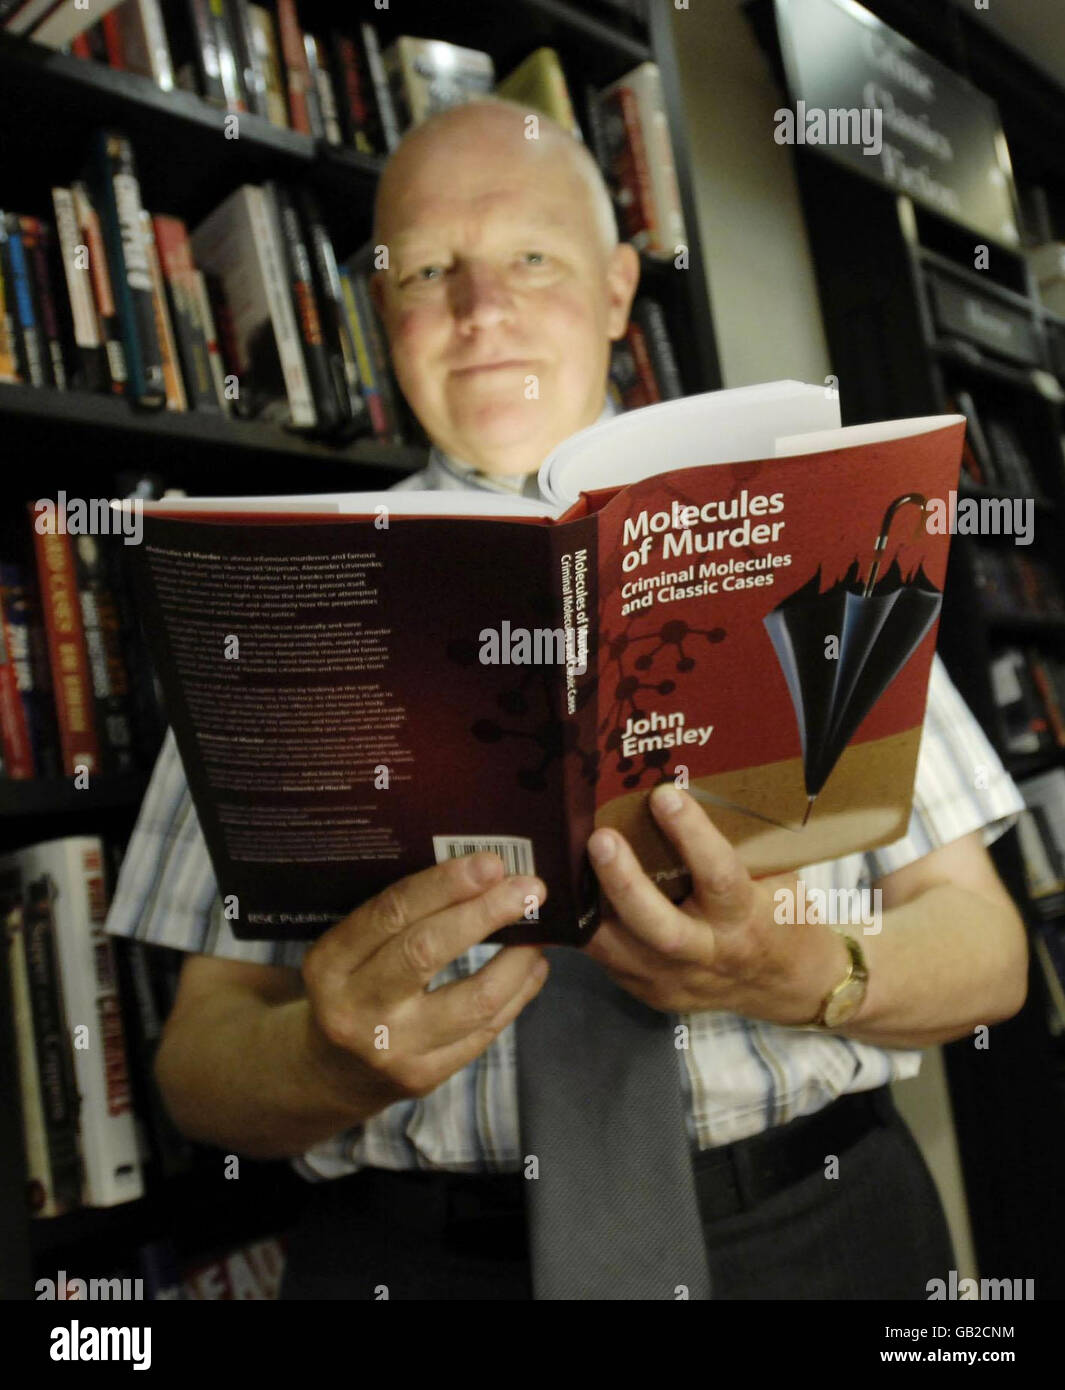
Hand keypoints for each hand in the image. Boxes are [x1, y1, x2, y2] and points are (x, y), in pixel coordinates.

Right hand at [300, 854, 548, 1112]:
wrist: (331, 1071)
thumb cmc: (350, 988)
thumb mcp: (346, 951)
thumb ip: (395, 918)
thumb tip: (477, 872)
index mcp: (329, 964)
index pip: (391, 914)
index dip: (445, 885)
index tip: (491, 863)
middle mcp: (355, 1008)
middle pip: (427, 951)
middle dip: (485, 913)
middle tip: (529, 888)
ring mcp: (391, 1048)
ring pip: (472, 1000)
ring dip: (516, 960)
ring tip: (539, 931)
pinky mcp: (424, 1077)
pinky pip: (484, 1032)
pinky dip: (518, 993)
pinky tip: (533, 967)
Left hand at [583, 783, 846, 1022]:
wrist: (789, 987)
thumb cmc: (782, 914)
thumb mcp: (774, 877)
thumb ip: (735, 845)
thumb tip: (682, 787)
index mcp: (749, 918)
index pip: (719, 877)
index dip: (692, 835)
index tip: (664, 795)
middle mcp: (711, 954)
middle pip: (660, 928)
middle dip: (624, 883)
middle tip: (600, 839)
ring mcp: (677, 982)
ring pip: (621, 951)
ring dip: (589, 907)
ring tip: (565, 864)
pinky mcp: (652, 995)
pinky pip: (610, 961)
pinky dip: (588, 927)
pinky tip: (572, 894)